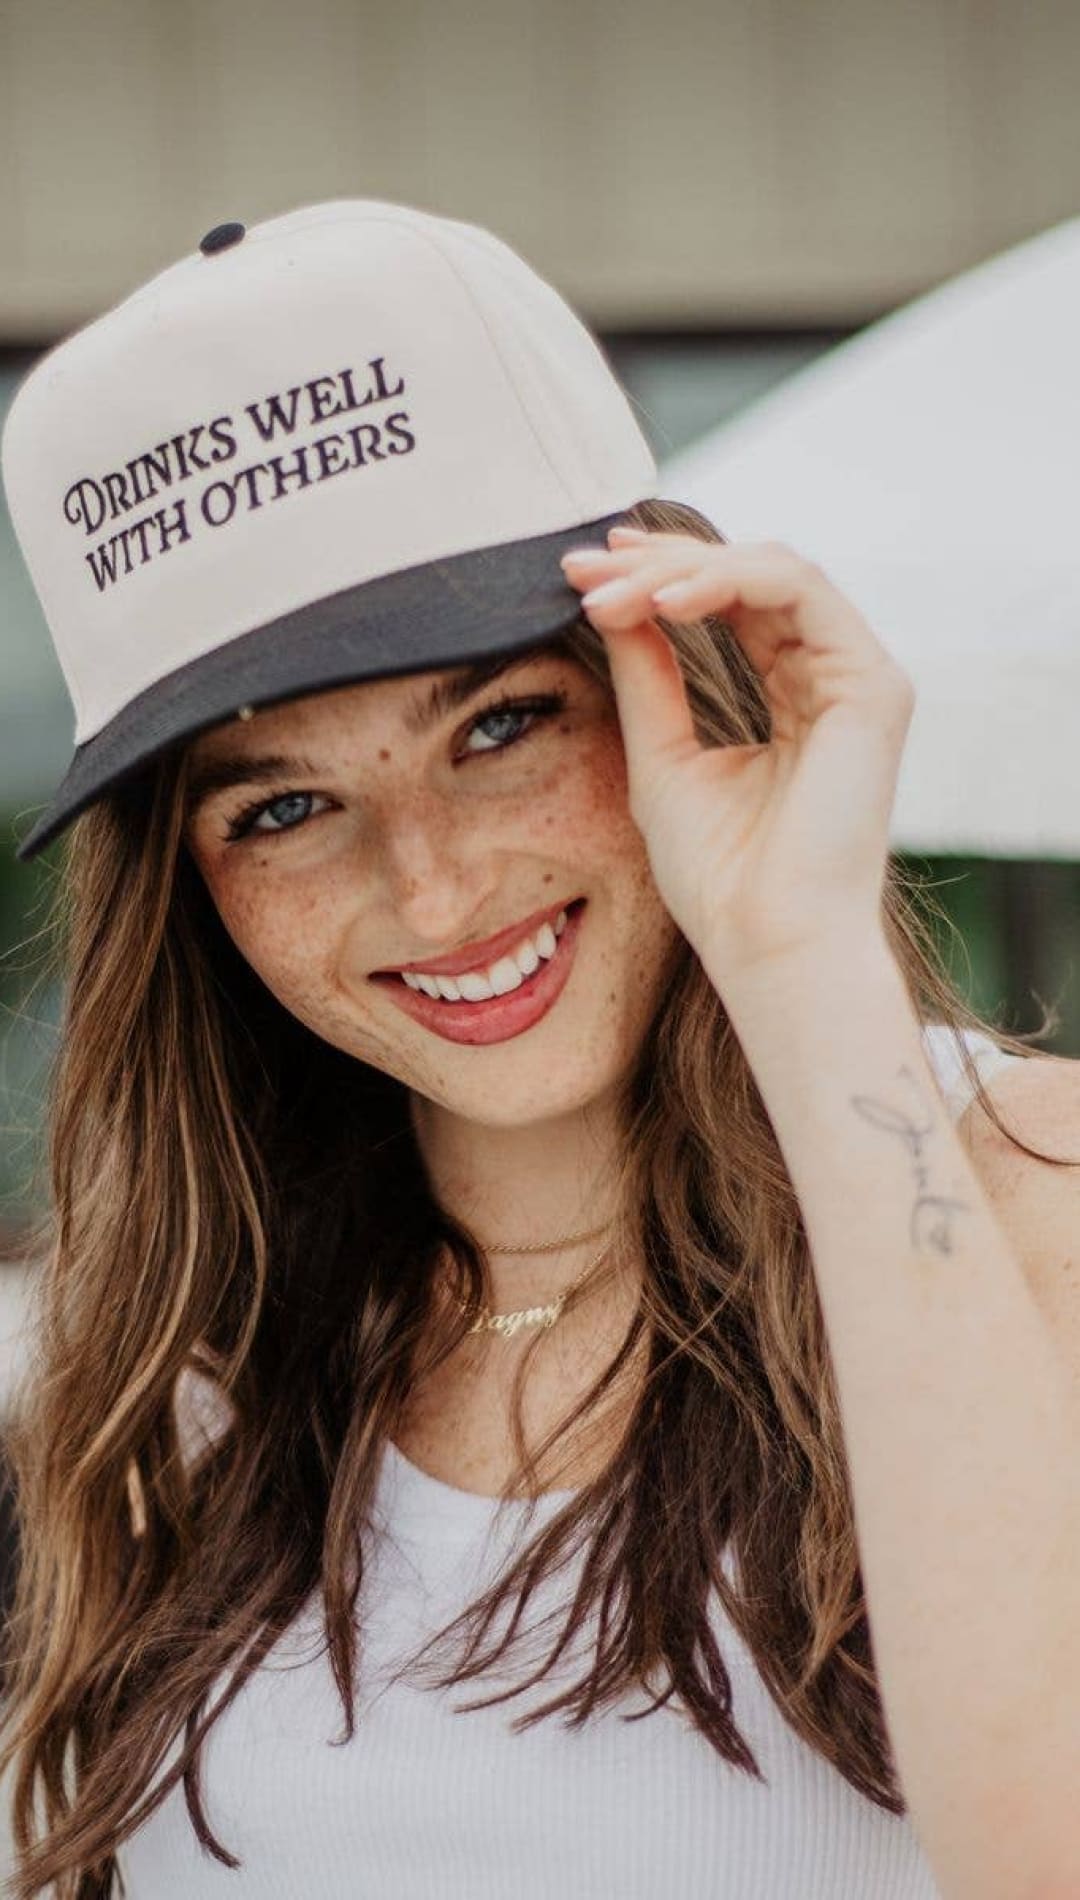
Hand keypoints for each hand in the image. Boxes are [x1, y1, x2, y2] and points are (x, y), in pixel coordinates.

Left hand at [560, 526, 914, 990]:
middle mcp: (832, 679)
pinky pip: (799, 590)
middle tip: (583, 566)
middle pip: (746, 576)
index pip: (728, 605)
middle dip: (658, 562)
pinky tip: (664, 605)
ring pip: (771, 569)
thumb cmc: (719, 877)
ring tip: (614, 593)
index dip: (656, 577)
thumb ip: (648, 677)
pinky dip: (727, 581)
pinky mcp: (874, 685)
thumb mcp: (661, 756)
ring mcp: (859, 679)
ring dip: (684, 569)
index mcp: (793, 698)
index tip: (580, 572)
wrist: (766, 943)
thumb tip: (611, 602)